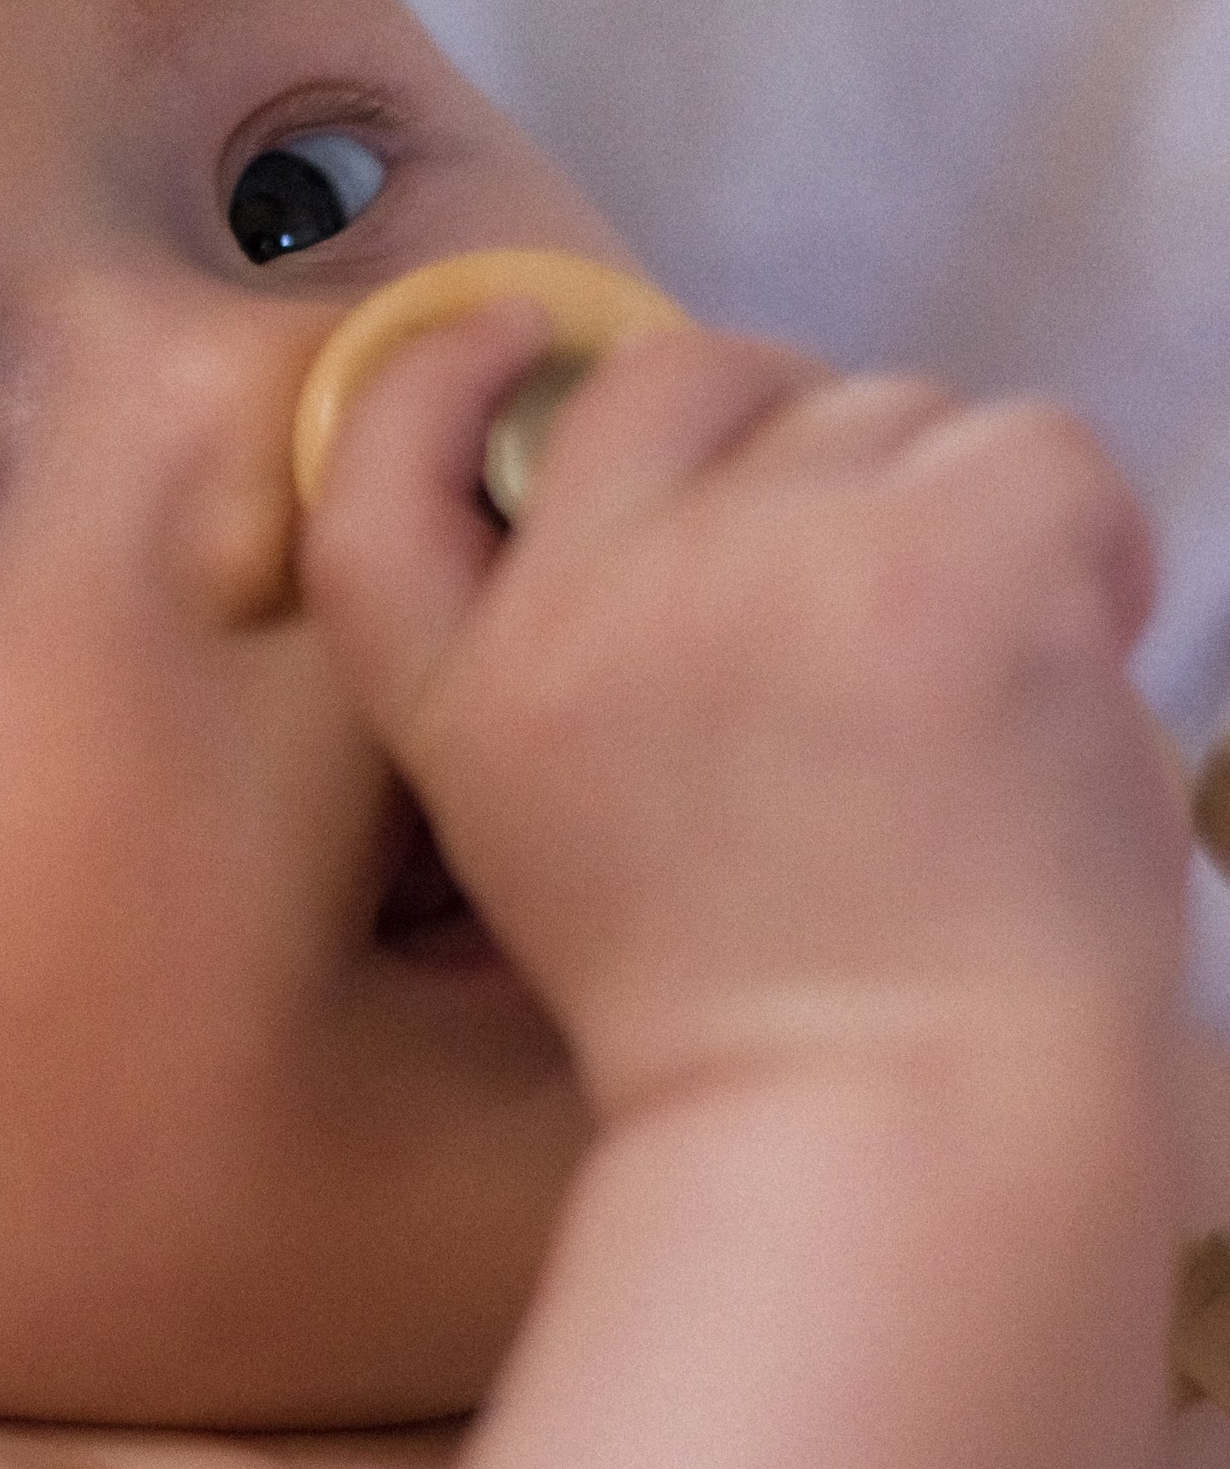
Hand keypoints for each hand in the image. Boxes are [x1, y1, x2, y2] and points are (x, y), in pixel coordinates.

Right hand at [304, 303, 1186, 1115]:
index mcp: (482, 694)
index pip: (387, 469)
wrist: (901, 1135)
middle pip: (669, 378)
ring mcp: (768, 560)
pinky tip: (1066, 664)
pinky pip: (1033, 446)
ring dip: (942, 512)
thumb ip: (597, 677)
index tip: (506, 333)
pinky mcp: (947, 551)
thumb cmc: (787, 1041)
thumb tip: (734, 521)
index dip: (438, 375)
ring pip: (879, 407)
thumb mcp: (573, 859)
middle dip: (778, 437)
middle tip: (866, 603)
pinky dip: (1081, 538)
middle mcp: (593, 599)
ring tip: (971, 705)